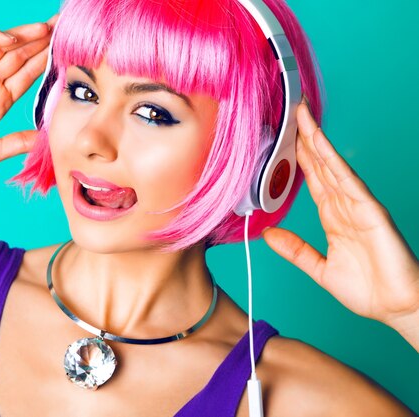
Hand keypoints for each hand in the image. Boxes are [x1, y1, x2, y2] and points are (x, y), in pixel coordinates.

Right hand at [0, 14, 59, 173]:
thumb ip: (17, 142)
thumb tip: (46, 139)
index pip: (26, 77)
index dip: (44, 64)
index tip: (65, 54)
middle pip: (18, 57)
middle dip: (39, 43)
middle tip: (62, 29)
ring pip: (0, 46)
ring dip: (22, 36)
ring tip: (45, 28)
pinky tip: (11, 39)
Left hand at [262, 99, 418, 330]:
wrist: (396, 308)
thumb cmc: (367, 290)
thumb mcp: (319, 268)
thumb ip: (295, 250)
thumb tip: (268, 233)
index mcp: (334, 217)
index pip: (313, 180)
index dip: (298, 158)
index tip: (284, 138)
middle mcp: (345, 206)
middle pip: (321, 165)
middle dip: (305, 139)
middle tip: (291, 112)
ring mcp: (359, 206)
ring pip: (333, 166)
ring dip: (317, 141)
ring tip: (303, 117)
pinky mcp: (371, 211)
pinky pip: (349, 182)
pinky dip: (335, 162)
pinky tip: (322, 145)